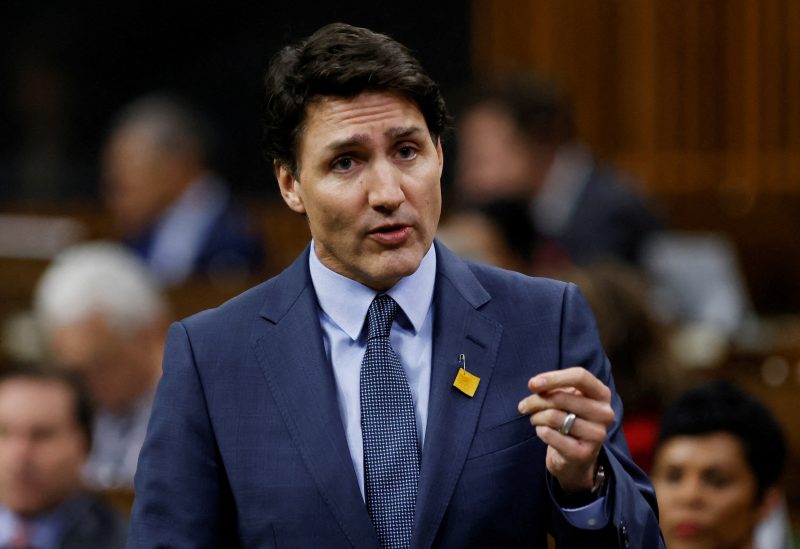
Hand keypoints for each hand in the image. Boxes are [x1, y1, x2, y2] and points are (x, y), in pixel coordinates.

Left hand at [517, 366, 614, 493]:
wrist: (577, 457)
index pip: (580, 376)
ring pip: (553, 416)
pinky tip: (543, 432)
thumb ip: (553, 388)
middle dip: (536, 400)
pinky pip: (549, 434)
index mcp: (602, 394)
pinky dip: (539, 431)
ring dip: (536, 417)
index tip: (532, 384)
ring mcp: (597, 435)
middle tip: (524, 406)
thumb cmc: (570, 419)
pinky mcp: (582, 453)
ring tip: (536, 419)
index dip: (553, 377)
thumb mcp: (566, 399)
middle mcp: (605, 413)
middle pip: (561, 397)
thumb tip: (534, 384)